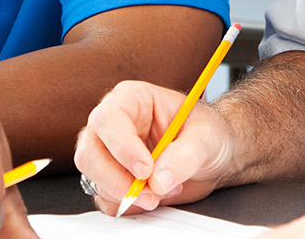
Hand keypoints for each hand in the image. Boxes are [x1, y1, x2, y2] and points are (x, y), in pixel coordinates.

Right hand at [74, 80, 236, 215]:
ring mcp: (109, 154)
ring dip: (127, 195)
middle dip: (117, 179)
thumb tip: (158, 179)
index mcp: (131, 99)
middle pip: (90, 152)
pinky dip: (129, 206)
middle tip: (150, 194)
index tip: (145, 169)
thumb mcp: (206, 137)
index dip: (122, 147)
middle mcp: (114, 125)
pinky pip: (106, 199)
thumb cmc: (207, 133)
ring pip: (94, 179)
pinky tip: (156, 195)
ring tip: (163, 190)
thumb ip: (184, 156)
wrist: (214, 156)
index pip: (109, 119)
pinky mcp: (113, 180)